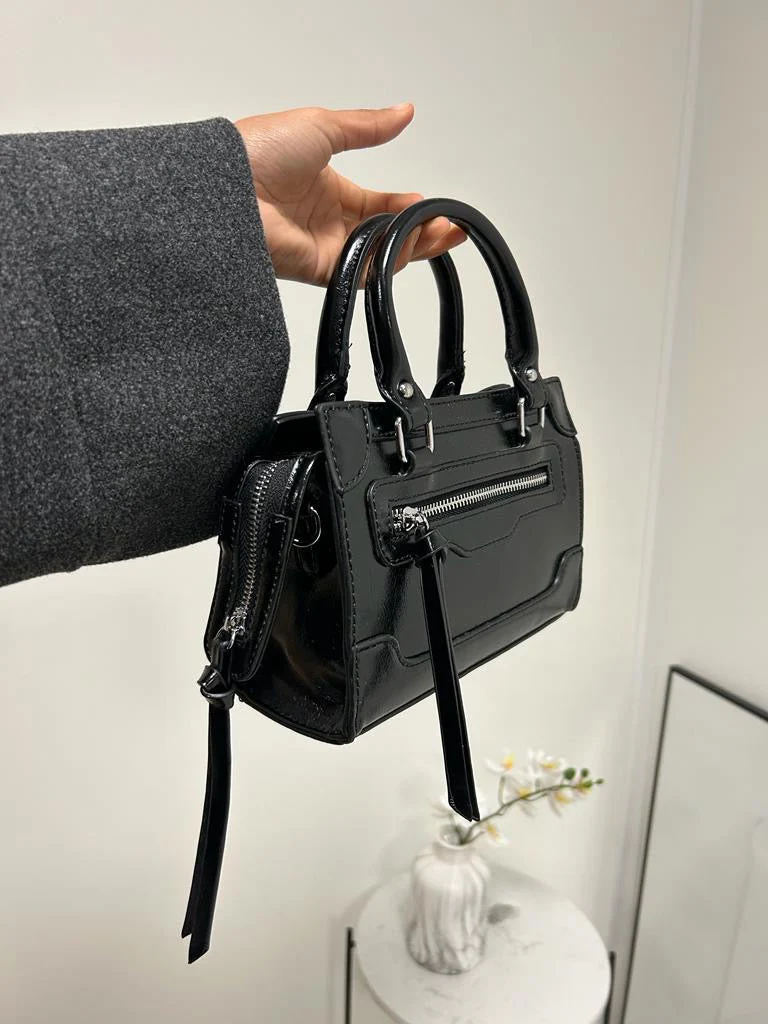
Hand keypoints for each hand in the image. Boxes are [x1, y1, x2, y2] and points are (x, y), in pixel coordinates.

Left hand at [234, 104, 465, 285]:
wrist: (229, 186)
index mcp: (330, 189)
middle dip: (420, 233)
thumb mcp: (324, 127)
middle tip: (449, 226)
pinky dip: (387, 261)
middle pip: (385, 236)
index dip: (408, 208)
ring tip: (437, 232)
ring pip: (379, 257)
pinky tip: (407, 243)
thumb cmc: (262, 151)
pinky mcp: (320, 269)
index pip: (380, 204)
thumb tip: (404, 111)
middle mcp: (329, 222)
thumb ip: (368, 128)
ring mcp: (325, 247)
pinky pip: (362, 272)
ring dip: (412, 247)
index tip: (433, 205)